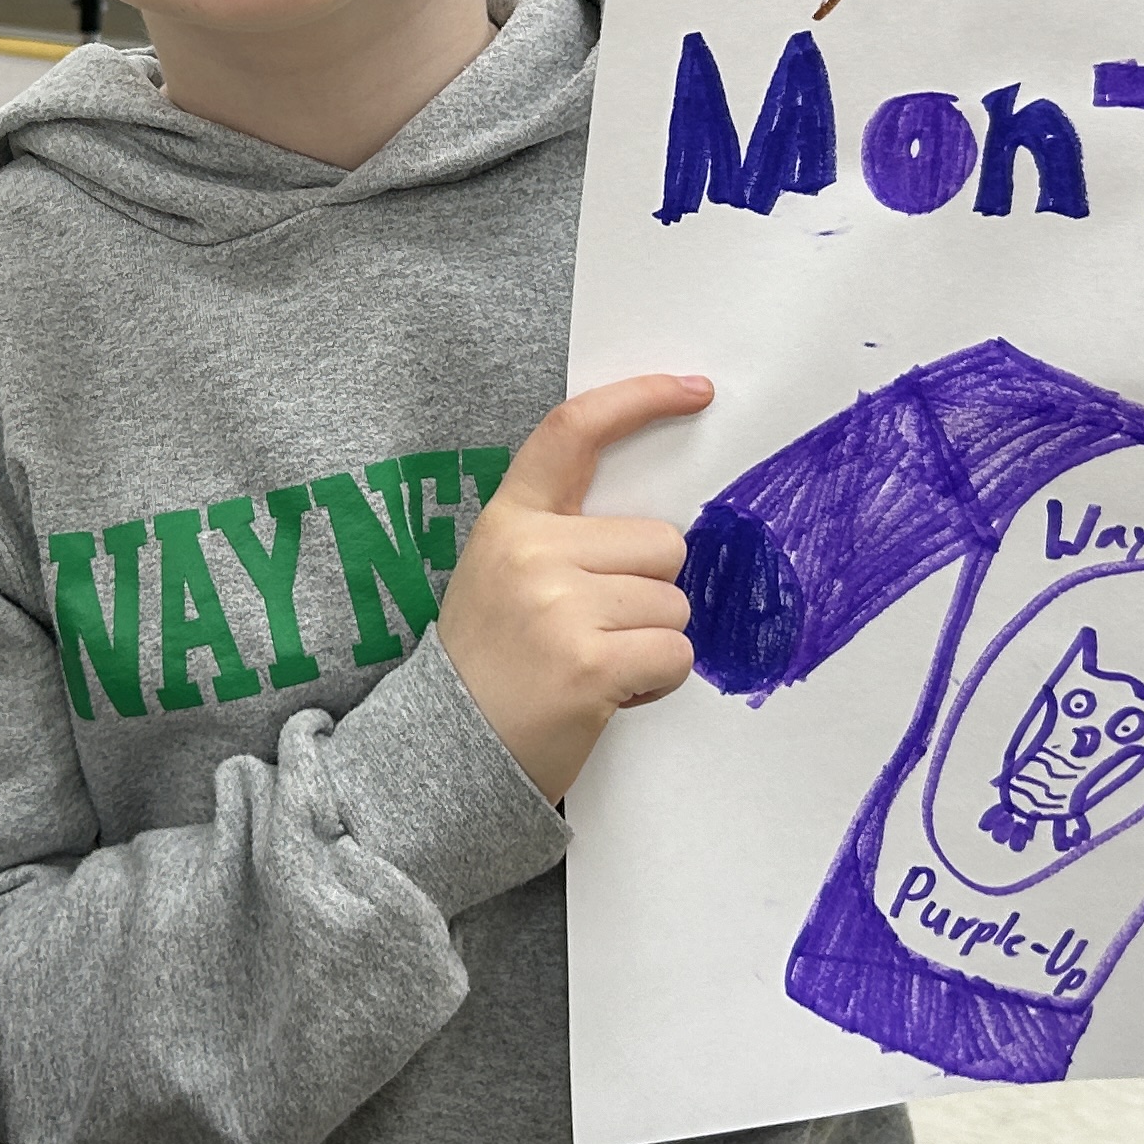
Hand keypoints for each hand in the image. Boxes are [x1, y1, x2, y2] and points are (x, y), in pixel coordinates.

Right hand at [437, 372, 717, 801]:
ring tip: (594, 665)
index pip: (573, 432)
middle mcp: (533, 551)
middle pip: (662, 543)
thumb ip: (568, 540)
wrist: (447, 754)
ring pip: (675, 603)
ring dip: (652, 641)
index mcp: (510, 520)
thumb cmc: (491, 666)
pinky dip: (657, 681)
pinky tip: (609, 693)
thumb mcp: (505, 576)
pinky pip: (676, 653)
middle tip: (595, 632)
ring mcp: (560, 606)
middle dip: (648, 590)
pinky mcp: (590, 663)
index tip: (696, 390)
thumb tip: (667, 533)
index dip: (639, 399)